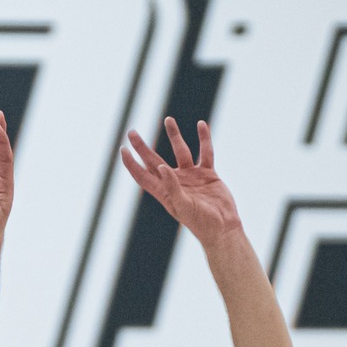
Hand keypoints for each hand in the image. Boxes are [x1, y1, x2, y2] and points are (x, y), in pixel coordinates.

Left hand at [119, 117, 241, 245]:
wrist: (224, 227)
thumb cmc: (201, 222)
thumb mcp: (183, 206)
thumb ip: (172, 187)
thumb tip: (161, 167)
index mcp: (165, 192)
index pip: (142, 175)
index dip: (131, 164)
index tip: (122, 150)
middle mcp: (175, 182)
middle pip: (154, 161)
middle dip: (142, 147)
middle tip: (131, 132)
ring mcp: (191, 177)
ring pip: (181, 151)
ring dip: (174, 136)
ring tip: (168, 119)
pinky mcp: (208, 174)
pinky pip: (205, 153)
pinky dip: (204, 139)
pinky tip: (201, 125)